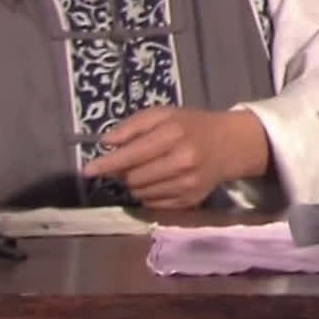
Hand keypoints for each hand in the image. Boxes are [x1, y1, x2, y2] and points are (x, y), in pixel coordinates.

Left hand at [80, 107, 269, 209]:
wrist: (231, 145)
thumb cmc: (192, 125)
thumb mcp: (165, 114)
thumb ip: (134, 125)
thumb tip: (106, 143)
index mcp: (174, 136)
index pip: (132, 154)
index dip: (107, 163)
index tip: (87, 171)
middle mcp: (181, 162)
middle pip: (132, 178)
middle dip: (123, 172)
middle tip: (128, 163)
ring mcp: (187, 185)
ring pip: (140, 193)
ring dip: (135, 183)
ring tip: (146, 170)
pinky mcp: (190, 201)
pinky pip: (153, 204)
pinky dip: (148, 194)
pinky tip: (158, 181)